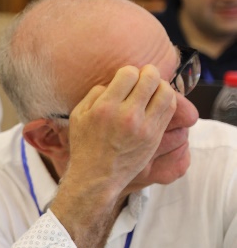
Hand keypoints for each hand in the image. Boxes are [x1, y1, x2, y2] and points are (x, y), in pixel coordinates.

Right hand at [62, 64, 176, 199]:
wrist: (97, 176)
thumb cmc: (85, 145)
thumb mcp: (78, 116)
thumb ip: (95, 94)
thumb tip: (114, 82)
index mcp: (105, 108)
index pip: (129, 73)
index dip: (129, 72)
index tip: (126, 78)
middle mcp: (126, 115)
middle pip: (150, 78)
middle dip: (148, 73)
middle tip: (144, 77)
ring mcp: (144, 127)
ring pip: (166, 91)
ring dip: (161, 85)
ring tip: (153, 88)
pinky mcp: (155, 136)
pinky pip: (169, 108)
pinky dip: (166, 99)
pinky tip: (158, 101)